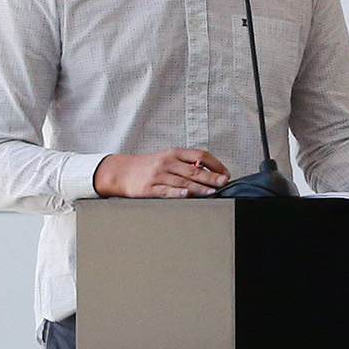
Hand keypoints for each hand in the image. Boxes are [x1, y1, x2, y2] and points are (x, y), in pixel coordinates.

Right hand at [95, 149, 225, 197]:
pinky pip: (165, 191)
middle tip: (223, 182)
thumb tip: (212, 173)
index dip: (216, 164)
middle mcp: (167, 162)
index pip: (200, 155)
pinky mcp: (148, 188)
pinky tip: (186, 195)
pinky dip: (176, 193)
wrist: (122, 171)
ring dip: (198, 187)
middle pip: (193, 169)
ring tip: (212, 192)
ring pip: (182, 181)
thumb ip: (187, 163)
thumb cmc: (149, 166)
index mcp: (174, 153)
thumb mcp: (168, 159)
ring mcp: (157, 175)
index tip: (226, 174)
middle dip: (211, 177)